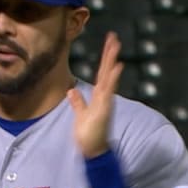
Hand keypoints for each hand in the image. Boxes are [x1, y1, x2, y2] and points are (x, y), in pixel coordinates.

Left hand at [66, 32, 122, 158]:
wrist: (93, 151)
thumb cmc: (88, 134)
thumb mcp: (80, 115)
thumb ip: (78, 102)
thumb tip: (72, 90)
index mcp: (98, 96)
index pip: (101, 74)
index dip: (104, 60)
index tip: (108, 45)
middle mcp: (104, 96)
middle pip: (107, 71)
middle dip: (109, 54)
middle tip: (114, 37)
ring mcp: (105, 101)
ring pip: (109, 77)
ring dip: (112, 61)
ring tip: (115, 45)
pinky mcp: (105, 108)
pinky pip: (109, 91)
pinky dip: (112, 78)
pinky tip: (116, 67)